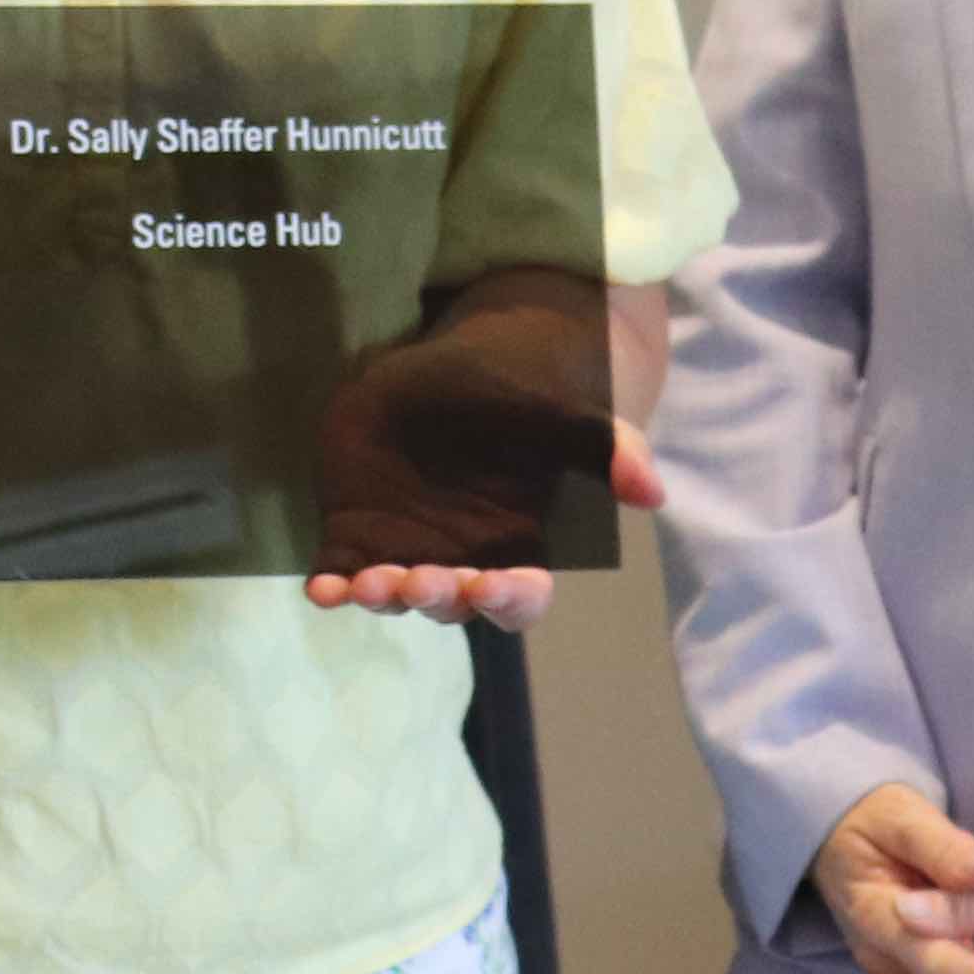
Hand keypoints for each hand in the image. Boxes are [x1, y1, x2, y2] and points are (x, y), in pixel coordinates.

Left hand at [303, 422, 662, 631]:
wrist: (452, 371)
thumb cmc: (517, 400)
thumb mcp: (561, 418)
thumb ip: (604, 450)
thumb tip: (653, 493)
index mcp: (515, 548)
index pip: (519, 597)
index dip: (507, 600)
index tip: (490, 585)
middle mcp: (460, 561)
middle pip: (452, 602)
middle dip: (436, 597)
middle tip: (416, 579)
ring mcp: (404, 550)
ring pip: (394, 593)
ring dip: (380, 595)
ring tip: (365, 583)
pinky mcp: (356, 533)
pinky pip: (341, 572)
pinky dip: (330, 585)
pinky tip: (319, 587)